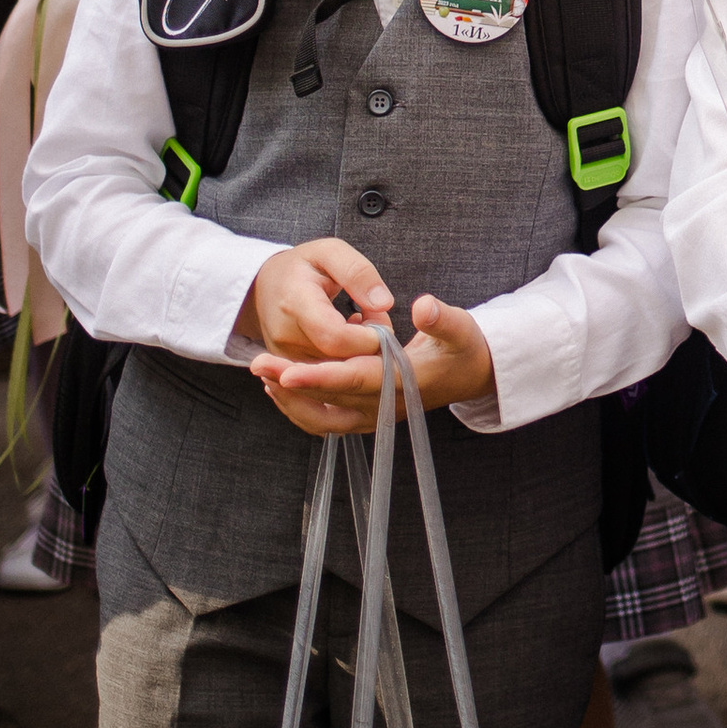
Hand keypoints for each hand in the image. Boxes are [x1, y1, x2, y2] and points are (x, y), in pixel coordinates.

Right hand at [243, 238, 387, 431]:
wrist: (261, 289)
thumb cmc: (302, 267)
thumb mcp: (329, 252)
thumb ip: (357, 272)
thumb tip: (384, 303)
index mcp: (295, 304)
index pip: (336, 338)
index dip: (367, 337)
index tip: (381, 321)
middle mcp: (285, 340)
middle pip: (339, 364)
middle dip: (369, 349)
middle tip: (375, 320)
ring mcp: (285, 363)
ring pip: (336, 380)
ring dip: (360, 358)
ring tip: (361, 325)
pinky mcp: (289, 378)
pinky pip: (327, 385)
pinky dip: (347, 367)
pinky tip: (349, 341)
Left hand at [250, 265, 495, 436]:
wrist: (469, 376)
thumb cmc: (462, 347)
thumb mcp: (461, 327)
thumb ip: (440, 318)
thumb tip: (423, 306)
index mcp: (402, 382)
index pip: (354, 380)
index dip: (320, 377)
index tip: (286, 371)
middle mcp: (384, 406)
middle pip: (329, 399)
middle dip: (290, 383)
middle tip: (257, 363)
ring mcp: (373, 417)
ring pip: (321, 417)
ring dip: (290, 399)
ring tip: (264, 375)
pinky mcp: (365, 419)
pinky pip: (325, 421)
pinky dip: (300, 407)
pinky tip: (282, 386)